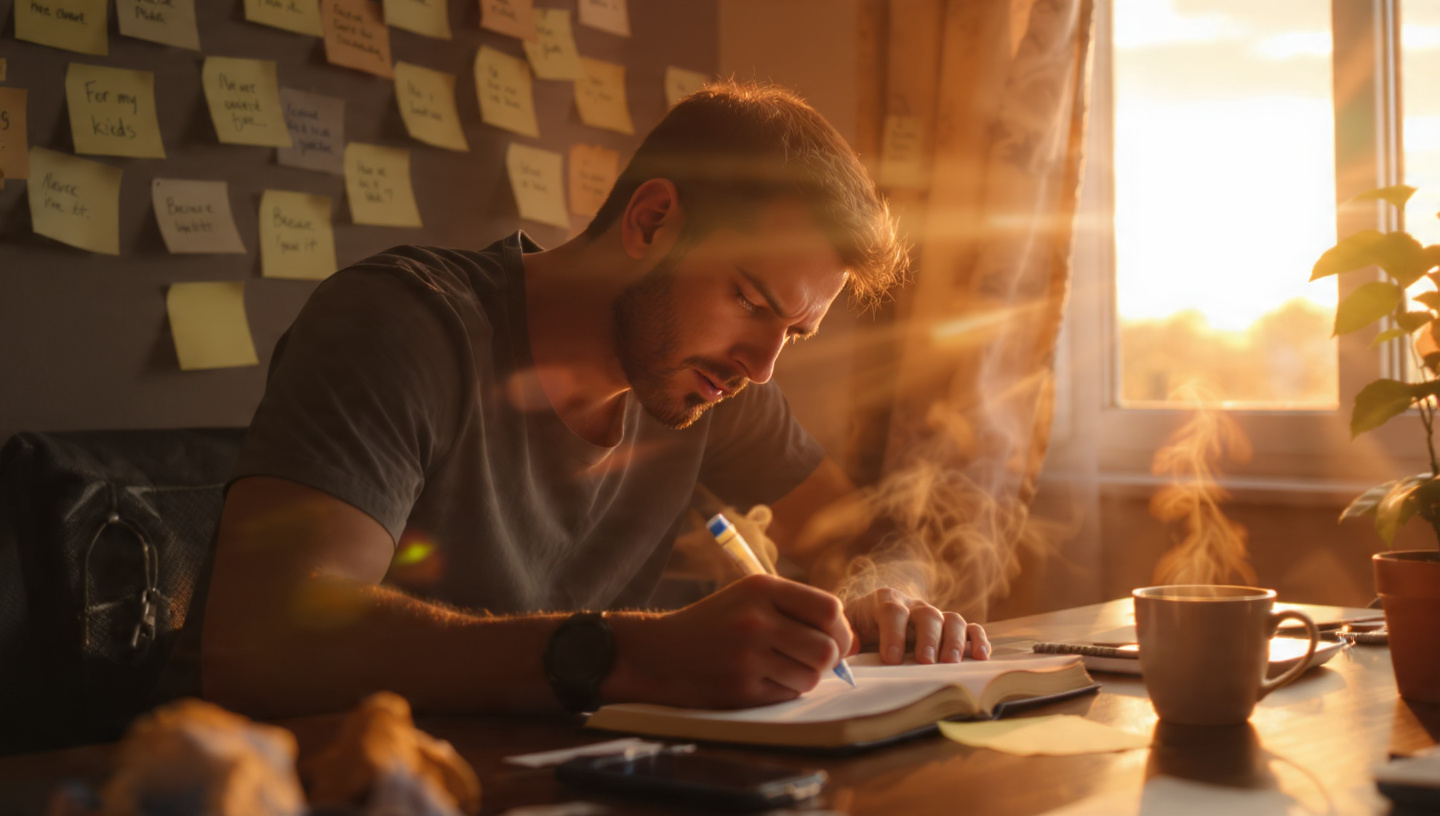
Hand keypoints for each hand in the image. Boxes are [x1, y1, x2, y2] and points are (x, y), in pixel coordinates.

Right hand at [604, 574, 853, 708]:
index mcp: (762, 589)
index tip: (836, 637)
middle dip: (830, 658)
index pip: (828, 609)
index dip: (841, 628)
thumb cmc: (715, 624)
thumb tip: (851, 640)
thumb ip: (798, 609)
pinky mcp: (741, 689)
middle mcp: (756, 620)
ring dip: (806, 676)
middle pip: (826, 648)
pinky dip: (785, 690)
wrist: (659, 653)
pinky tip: (765, 679)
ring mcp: (748, 657)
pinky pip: (788, 695)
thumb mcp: (750, 597)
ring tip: (786, 668)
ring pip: (811, 676)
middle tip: (816, 659)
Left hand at [843, 588, 989, 664]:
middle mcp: (913, 606)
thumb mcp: (846, 631)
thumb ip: (845, 638)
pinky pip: (970, 629)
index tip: (892, 659)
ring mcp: (935, 616)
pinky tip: (981, 656)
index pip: (892, 611)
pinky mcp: (950, 629)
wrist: (869, 623)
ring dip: (954, 641)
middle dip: (927, 638)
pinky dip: (978, 640)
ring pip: (951, 620)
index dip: (893, 634)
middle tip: (925, 661)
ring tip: (951, 662)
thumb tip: (848, 648)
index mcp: (884, 602)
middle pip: (926, 614)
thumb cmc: (858, 631)